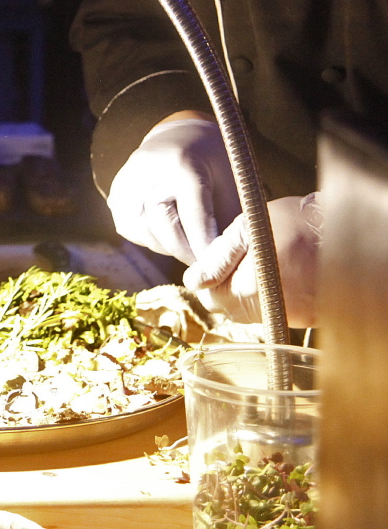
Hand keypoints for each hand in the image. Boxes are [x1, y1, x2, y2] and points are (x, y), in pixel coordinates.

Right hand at [107, 117, 240, 265]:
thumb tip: (225, 260)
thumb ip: (228, 219)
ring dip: (164, 246)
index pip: (193, 217)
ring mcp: (127, 179)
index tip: (216, 266)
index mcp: (183, 164)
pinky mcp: (116, 190)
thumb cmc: (214, 162)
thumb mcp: (231, 183)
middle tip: (200, 262)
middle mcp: (148, 169)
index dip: (205, 247)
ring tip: (184, 244)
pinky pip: (128, 227)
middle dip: (183, 251)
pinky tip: (164, 232)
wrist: (183, 135)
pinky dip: (147, 237)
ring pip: (142, 230)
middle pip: (163, 226)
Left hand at [183, 194, 321, 327]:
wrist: (349, 232)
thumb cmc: (298, 223)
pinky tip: (281, 271)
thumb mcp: (248, 229)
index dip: (209, 277)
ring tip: (264, 260)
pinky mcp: (308, 318)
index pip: (211, 299)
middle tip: (243, 256)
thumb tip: (192, 280)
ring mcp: (292, 317)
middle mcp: (272, 311)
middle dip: (227, 284)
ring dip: (248, 290)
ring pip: (251, 312)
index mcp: (252, 290)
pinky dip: (271, 295)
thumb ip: (218, 257)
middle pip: (230, 309)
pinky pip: (275, 312)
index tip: (219, 259)